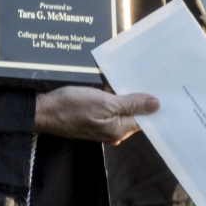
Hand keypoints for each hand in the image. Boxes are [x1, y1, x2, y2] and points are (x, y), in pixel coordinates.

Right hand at [34, 85, 159, 144]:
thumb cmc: (73, 106)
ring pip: (120, 107)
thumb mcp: (104, 102)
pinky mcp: (92, 116)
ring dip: (123, 92)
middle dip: (138, 96)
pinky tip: (113, 80)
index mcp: (118, 131)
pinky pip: (108, 105)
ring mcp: (101, 125)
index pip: (143, 118)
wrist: (44, 110)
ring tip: (132, 74)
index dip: (151, 104)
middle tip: (148, 75)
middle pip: (132, 112)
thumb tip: (156, 105)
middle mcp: (112, 131)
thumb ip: (131, 103)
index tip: (162, 88)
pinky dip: (112, 93)